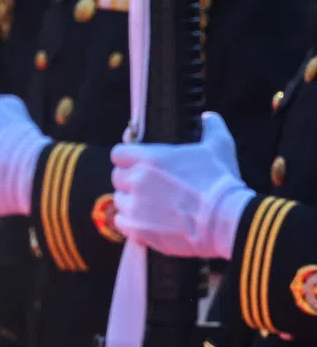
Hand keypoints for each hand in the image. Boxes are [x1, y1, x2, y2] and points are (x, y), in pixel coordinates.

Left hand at [111, 112, 253, 260]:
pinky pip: (121, 223)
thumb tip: (208, 116)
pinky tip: (148, 222)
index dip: (127, 158)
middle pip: (117, 177)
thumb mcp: (220, 147)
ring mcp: (135, 206)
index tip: (137, 164)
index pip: (118, 154)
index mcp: (150, 158)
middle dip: (130, 180)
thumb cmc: (222, 183)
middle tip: (148, 186)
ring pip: (119, 200)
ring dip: (131, 202)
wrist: (228, 221)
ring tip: (152, 206)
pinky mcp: (138, 229)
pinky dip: (131, 223)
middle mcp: (137, 180)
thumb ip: (211, 128)